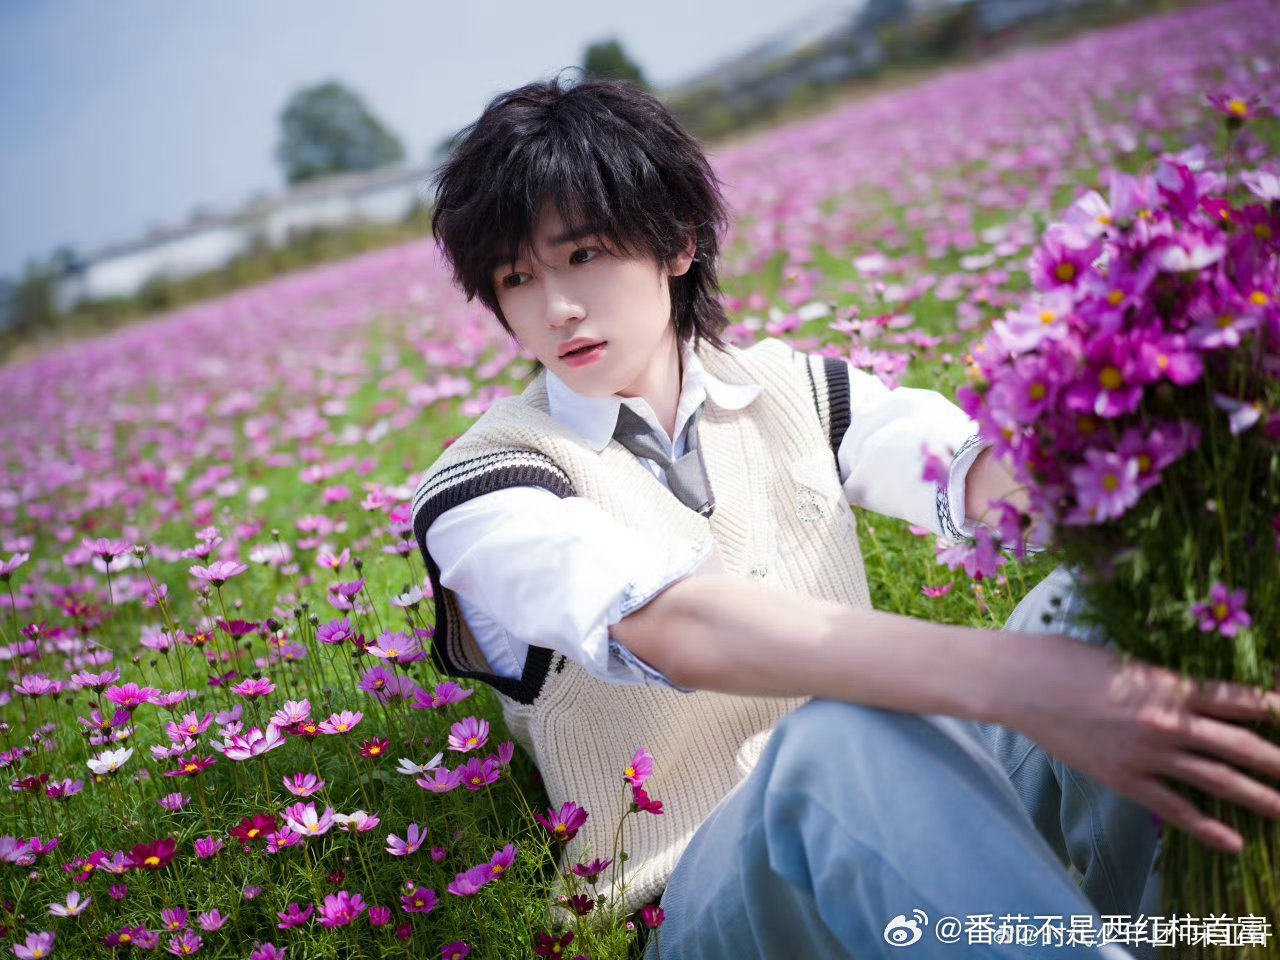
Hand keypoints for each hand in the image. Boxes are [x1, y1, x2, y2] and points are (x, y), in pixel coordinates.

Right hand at [1001, 633, 1279, 853]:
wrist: (1019, 683)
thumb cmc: (1065, 659)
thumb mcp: (1124, 659)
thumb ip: (1161, 679)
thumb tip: (1188, 691)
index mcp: (1170, 684)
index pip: (1239, 700)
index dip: (1273, 708)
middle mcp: (1168, 722)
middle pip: (1241, 745)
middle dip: (1278, 762)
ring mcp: (1147, 755)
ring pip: (1218, 779)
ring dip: (1259, 796)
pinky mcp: (1124, 779)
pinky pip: (1174, 808)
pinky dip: (1207, 827)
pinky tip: (1235, 841)